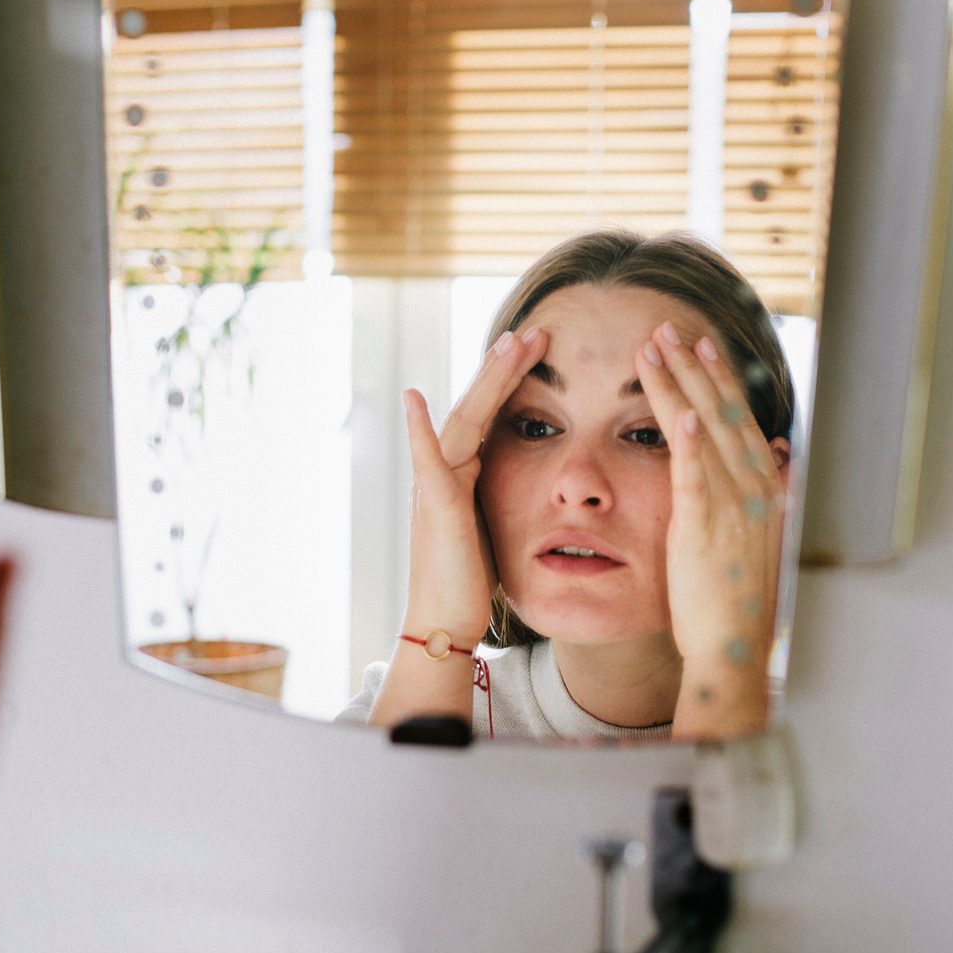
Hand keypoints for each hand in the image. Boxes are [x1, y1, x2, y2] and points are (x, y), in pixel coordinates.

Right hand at [399, 324, 548, 644]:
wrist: (444, 622)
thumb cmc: (471, 581)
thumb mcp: (496, 526)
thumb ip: (502, 493)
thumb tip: (531, 477)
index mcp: (464, 473)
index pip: (492, 415)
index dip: (513, 380)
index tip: (539, 348)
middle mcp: (445, 471)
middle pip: (478, 406)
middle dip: (505, 368)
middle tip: (533, 330)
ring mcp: (435, 486)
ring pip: (462, 421)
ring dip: (484, 382)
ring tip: (510, 345)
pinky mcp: (434, 508)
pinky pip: (425, 462)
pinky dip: (418, 430)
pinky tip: (413, 399)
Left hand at [637, 322, 788, 739]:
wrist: (734, 649)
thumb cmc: (735, 599)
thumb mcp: (756, 534)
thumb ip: (765, 489)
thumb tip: (779, 451)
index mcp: (763, 487)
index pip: (738, 417)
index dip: (718, 377)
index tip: (699, 342)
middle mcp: (754, 489)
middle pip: (723, 412)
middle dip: (695, 366)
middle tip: (668, 327)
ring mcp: (733, 508)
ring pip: (705, 432)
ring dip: (681, 386)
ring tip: (656, 348)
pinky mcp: (706, 531)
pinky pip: (696, 480)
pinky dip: (690, 444)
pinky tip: (680, 414)